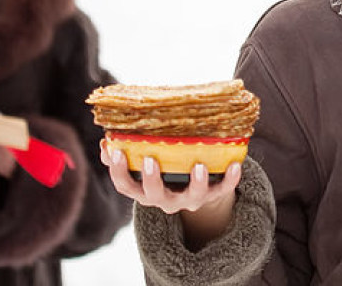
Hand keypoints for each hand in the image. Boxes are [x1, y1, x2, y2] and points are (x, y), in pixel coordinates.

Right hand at [100, 139, 240, 247]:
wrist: (195, 189)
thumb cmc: (164, 170)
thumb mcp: (144, 166)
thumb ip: (124, 156)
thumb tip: (106, 142)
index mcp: (145, 191)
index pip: (126, 186)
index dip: (118, 171)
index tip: (116, 152)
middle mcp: (165, 200)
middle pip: (154, 196)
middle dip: (151, 179)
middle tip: (150, 160)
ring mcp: (189, 200)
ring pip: (192, 197)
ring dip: (196, 183)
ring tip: (199, 166)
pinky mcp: (212, 195)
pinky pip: (222, 190)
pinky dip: (230, 179)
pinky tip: (236, 164)